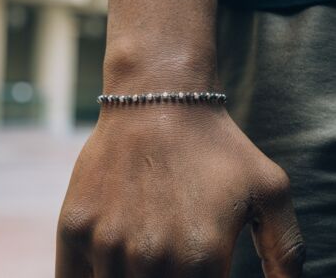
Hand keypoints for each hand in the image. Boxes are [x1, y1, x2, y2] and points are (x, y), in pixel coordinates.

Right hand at [56, 106, 304, 277]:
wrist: (159, 101)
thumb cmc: (215, 143)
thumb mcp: (270, 190)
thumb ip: (286, 253)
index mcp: (201, 259)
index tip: (195, 269)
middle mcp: (151, 258)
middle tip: (169, 254)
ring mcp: (106, 242)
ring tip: (145, 249)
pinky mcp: (74, 226)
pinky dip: (92, 277)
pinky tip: (111, 256)